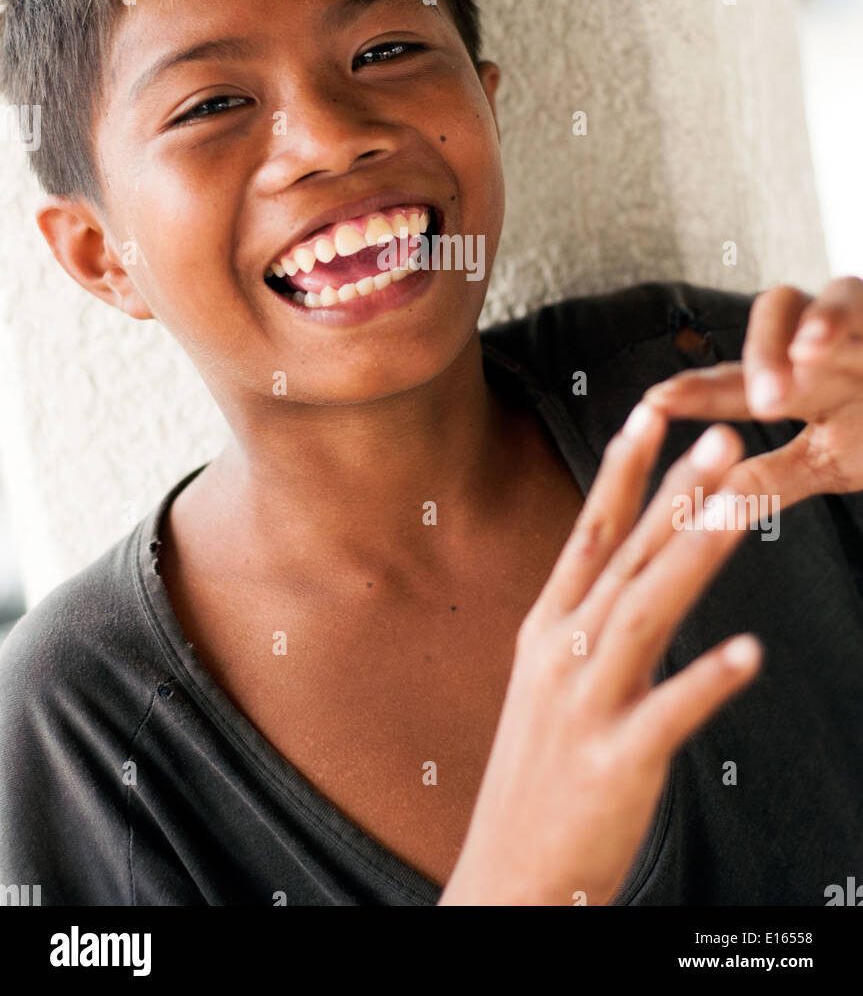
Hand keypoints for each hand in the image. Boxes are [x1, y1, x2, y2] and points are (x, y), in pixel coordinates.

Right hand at [438, 403, 762, 906]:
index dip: (621, 470)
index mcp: (549, 627)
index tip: (650, 412)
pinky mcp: (615, 764)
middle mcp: (564, 653)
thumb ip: (591, 619)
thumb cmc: (540, 775)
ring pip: (646, 615)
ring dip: (693, 555)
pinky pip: (668, 715)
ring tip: (738, 506)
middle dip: (673, 493)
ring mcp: (586, 706)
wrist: (508, 879)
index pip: (590, 532)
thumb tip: (634, 563)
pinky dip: (706, 681)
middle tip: (719, 437)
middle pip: (625, 558)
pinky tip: (748, 652)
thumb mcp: (551, 680)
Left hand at [642, 279, 862, 508]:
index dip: (694, 390)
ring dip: (785, 335)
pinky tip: (819, 345)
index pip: (732, 382)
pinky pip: (854, 296)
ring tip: (786, 373)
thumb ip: (774, 479)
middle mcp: (812, 343)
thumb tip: (709, 505)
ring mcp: (849, 320)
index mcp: (793, 381)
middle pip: (752, 339)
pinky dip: (835, 317)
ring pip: (800, 301)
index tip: (654, 403)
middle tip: (728, 401)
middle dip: (738, 362)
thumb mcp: (831, 463)